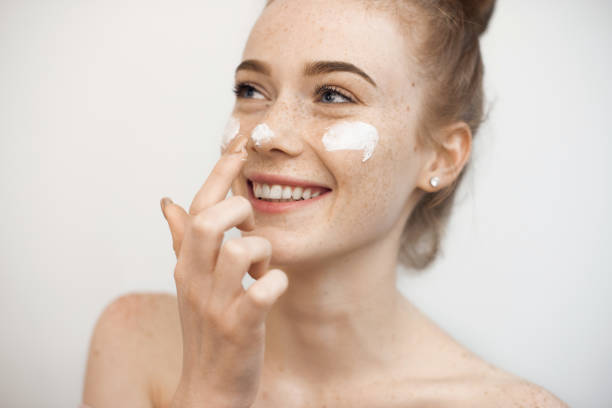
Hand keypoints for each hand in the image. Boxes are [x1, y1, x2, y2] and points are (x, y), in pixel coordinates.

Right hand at [160, 137, 288, 407]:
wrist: (208, 388)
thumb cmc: (206, 329)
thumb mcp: (189, 282)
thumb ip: (181, 241)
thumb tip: (167, 201)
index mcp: (186, 265)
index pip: (196, 208)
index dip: (218, 174)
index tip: (239, 150)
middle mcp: (195, 280)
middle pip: (209, 222)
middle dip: (239, 211)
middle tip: (252, 227)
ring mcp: (216, 305)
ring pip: (239, 251)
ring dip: (262, 251)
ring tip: (262, 267)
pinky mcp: (240, 329)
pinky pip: (262, 292)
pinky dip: (276, 283)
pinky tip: (274, 287)